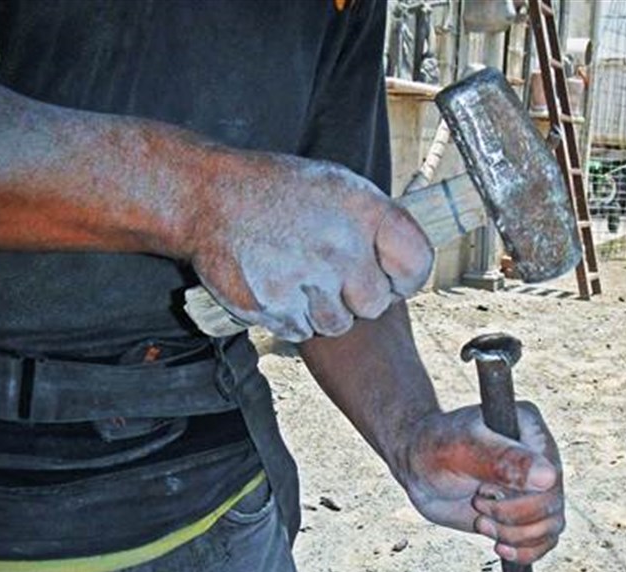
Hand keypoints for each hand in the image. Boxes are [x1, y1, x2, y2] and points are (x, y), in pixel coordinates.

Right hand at [188, 153, 432, 341]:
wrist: (209, 197)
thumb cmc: (276, 191)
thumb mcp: (336, 187)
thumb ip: (373, 224)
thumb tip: (402, 262)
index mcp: (364, 210)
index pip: (416, 262)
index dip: (404, 278)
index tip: (391, 279)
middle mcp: (340, 246)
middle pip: (374, 304)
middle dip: (356, 297)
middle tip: (330, 276)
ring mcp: (307, 278)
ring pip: (337, 323)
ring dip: (321, 309)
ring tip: (298, 275)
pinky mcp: (276, 305)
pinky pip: (302, 330)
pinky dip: (291, 316)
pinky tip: (277, 285)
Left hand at [398, 402, 564, 563]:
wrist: (417, 466)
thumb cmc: (434, 448)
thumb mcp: (460, 450)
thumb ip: (502, 460)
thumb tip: (550, 477)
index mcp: (530, 429)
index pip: (551, 474)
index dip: (519, 496)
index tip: (481, 490)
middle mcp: (540, 456)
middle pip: (552, 504)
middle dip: (511, 517)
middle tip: (477, 503)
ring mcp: (535, 484)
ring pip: (551, 525)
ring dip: (514, 535)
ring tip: (482, 521)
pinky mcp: (527, 510)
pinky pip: (546, 539)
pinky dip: (526, 551)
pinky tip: (500, 546)